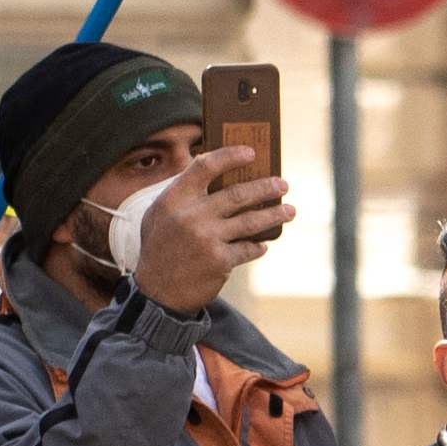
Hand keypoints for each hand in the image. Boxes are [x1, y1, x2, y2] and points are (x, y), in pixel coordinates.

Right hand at [129, 146, 292, 316]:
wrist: (157, 293)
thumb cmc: (161, 248)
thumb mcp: (160, 215)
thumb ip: (183, 194)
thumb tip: (218, 173)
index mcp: (174, 199)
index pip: (205, 166)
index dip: (230, 156)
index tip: (251, 153)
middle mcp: (191, 216)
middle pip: (238, 194)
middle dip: (266, 188)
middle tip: (283, 185)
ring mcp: (207, 238)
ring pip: (251, 221)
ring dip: (274, 215)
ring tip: (290, 211)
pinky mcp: (220, 261)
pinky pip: (248, 249)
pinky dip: (258, 246)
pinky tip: (263, 244)